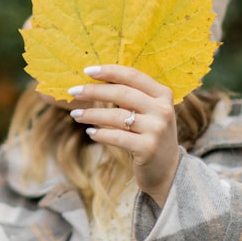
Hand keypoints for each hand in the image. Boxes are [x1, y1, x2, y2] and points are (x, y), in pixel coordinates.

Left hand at [67, 65, 179, 207]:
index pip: (133, 76)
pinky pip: (117, 137)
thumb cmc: (150, 134)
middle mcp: (162, 110)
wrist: (168, 169)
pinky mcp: (147, 148)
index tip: (87, 71)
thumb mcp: (149, 112)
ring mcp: (156, 129)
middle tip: (73, 91)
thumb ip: (131, 97)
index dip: (109, 71)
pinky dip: (100, 134)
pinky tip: (90, 133)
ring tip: (75, 115)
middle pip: (122, 93)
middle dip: (94, 91)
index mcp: (163, 94)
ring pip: (116, 116)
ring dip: (91, 114)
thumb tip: (96, 82)